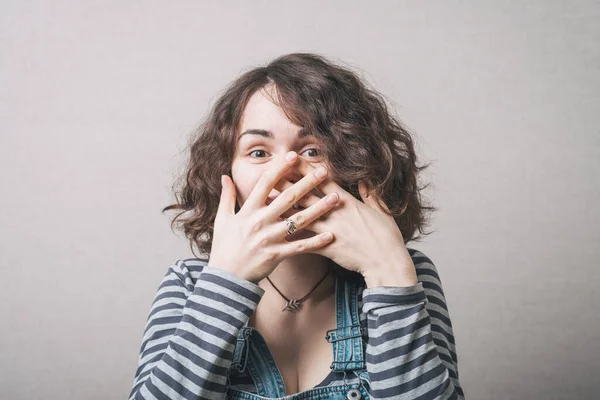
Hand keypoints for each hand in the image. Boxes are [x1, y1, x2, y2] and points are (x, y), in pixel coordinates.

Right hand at [207, 151, 340, 283]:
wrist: (226, 277)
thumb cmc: (225, 246)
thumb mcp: (222, 219)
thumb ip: (226, 196)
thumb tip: (225, 176)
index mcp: (248, 210)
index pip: (266, 184)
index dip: (280, 168)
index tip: (293, 156)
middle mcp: (260, 221)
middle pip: (288, 198)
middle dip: (307, 183)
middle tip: (324, 171)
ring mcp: (269, 238)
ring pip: (299, 221)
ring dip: (319, 209)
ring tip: (335, 199)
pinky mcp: (277, 255)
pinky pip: (300, 247)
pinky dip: (316, 242)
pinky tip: (331, 235)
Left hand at [274, 166, 417, 286]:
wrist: (386, 262)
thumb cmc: (386, 236)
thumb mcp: (381, 210)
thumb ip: (371, 194)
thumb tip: (364, 179)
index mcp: (347, 201)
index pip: (323, 180)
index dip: (305, 168)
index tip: (291, 159)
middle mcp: (335, 213)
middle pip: (306, 195)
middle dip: (287, 184)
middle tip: (269, 175)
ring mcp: (330, 230)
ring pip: (301, 216)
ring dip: (282, 209)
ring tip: (266, 202)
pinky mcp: (327, 248)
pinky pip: (305, 242)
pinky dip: (291, 238)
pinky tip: (276, 235)